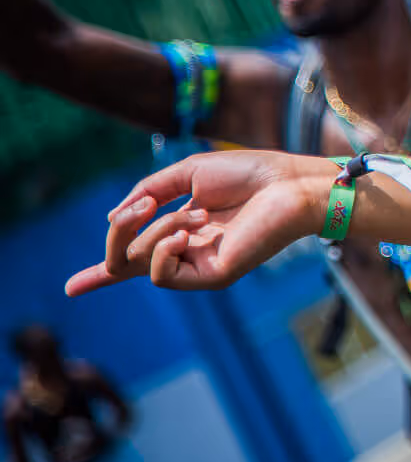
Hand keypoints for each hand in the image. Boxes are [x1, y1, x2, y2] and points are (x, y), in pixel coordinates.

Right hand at [65, 150, 333, 296]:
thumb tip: (115, 217)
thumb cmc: (249, 173)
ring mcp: (198, 266)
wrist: (288, 181)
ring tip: (197, 211)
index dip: (99, 274)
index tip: (70, 289)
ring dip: (157, 228)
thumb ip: (148, 192)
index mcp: (180, 231)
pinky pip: (163, 274)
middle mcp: (186, 253)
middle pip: (123, 259)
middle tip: (140, 206)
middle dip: (119, 230)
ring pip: (139, 261)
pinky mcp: (213, 275)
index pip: (134, 257)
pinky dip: (163, 248)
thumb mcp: (188, 173)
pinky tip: (189, 229)